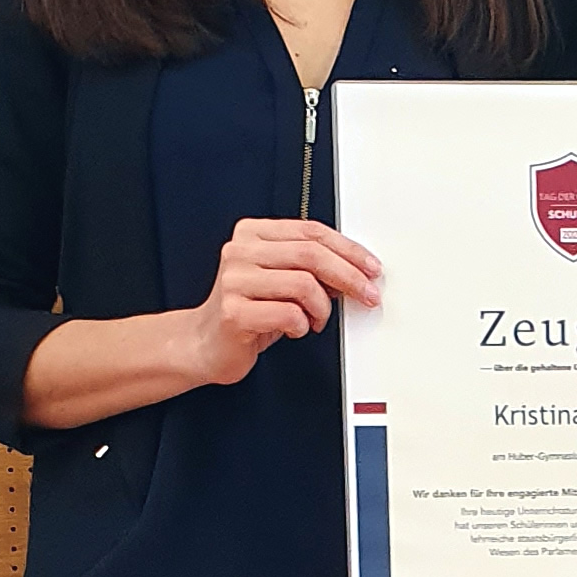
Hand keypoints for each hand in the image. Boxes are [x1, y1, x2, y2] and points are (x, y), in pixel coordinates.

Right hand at [189, 218, 379, 384]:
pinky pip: (289, 314)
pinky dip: (302, 326)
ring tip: (317, 319)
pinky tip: (296, 329)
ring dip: (322, 308)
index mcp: (253, 233)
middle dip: (348, 276)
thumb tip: (357, 268)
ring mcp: (234, 281)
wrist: (204, 344)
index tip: (371, 267)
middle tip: (367, 294)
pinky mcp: (233, 312)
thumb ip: (309, 265)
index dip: (348, 249)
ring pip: (303, 284)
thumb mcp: (280, 278)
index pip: (311, 232)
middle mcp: (240, 251)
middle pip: (311, 255)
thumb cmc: (248, 309)